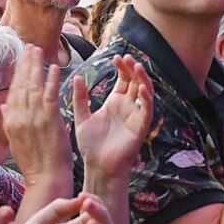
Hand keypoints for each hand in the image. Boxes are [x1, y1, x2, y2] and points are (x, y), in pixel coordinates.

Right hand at [1, 45, 72, 187]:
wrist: (45, 178)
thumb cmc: (34, 163)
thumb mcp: (15, 141)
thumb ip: (9, 120)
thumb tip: (3, 104)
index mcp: (10, 121)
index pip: (12, 91)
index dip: (17, 73)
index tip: (20, 58)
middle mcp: (18, 116)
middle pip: (20, 84)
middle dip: (24, 63)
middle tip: (28, 46)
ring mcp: (33, 117)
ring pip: (33, 85)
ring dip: (36, 66)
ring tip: (38, 50)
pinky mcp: (49, 119)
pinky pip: (50, 94)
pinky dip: (51, 79)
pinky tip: (54, 67)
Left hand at [74, 54, 153, 179]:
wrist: (97, 167)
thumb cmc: (91, 145)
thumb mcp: (82, 118)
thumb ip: (80, 98)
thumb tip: (77, 77)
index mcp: (114, 102)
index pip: (123, 79)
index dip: (122, 67)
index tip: (117, 56)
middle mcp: (127, 107)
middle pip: (135, 82)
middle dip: (132, 69)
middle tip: (126, 57)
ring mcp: (135, 116)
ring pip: (145, 92)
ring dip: (143, 79)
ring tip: (137, 66)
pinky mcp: (140, 128)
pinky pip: (147, 110)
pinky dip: (147, 99)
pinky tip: (142, 88)